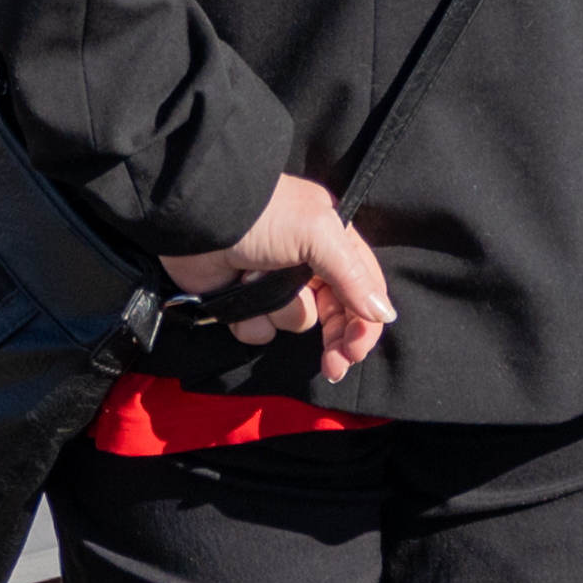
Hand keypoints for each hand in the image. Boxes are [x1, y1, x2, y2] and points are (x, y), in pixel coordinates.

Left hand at [160, 173, 398, 380]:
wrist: (198, 217)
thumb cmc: (263, 215)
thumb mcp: (319, 235)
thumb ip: (354, 277)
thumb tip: (385, 315)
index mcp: (333, 241)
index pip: (364, 290)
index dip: (366, 324)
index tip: (357, 351)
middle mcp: (308, 264)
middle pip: (335, 316)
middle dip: (335, 342)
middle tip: (333, 366)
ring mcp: (275, 283)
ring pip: (294, 321)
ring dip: (279, 309)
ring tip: (259, 279)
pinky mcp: (245, 300)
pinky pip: (258, 328)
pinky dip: (249, 317)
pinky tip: (239, 290)